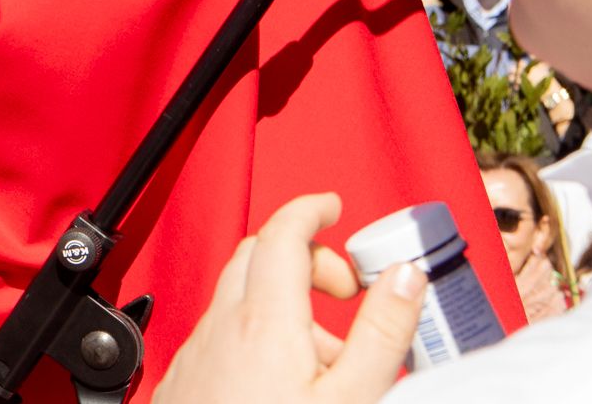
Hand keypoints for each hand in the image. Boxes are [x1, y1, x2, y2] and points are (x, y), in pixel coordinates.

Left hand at [149, 194, 423, 403]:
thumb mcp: (354, 396)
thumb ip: (384, 332)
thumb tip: (405, 275)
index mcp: (266, 318)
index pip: (284, 232)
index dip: (311, 209)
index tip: (334, 207)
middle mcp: (223, 324)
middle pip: (259, 256)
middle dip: (305, 257)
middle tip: (345, 291)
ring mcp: (199, 351)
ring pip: (240, 299)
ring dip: (283, 305)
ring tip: (326, 360)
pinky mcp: (186, 380)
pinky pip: (221, 336)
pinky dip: (256, 336)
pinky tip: (282, 386)